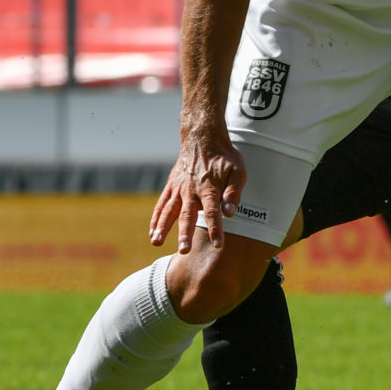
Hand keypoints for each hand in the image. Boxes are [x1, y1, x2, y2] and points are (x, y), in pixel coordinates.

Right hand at [149, 122, 246, 252]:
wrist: (203, 138)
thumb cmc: (224, 158)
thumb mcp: (238, 171)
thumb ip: (234, 192)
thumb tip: (230, 212)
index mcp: (209, 187)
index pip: (213, 212)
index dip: (216, 229)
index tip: (219, 245)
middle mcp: (191, 190)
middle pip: (187, 215)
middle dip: (185, 234)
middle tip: (184, 251)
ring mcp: (178, 189)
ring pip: (169, 211)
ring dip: (163, 228)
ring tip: (156, 243)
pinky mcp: (171, 187)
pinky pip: (161, 205)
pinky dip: (156, 219)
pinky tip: (152, 234)